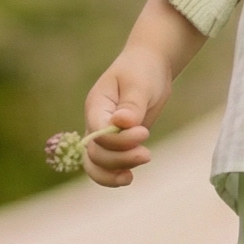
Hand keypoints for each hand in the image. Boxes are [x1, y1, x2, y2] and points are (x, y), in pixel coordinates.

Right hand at [82, 47, 173, 185]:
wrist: (149, 66)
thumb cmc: (143, 71)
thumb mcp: (139, 83)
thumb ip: (131, 105)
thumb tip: (122, 123)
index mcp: (96, 105)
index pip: (97, 132)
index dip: (118, 141)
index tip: (144, 132)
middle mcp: (95, 122)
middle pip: (95, 152)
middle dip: (119, 159)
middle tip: (147, 154)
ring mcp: (103, 134)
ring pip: (96, 163)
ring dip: (113, 172)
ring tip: (131, 177)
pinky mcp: (116, 143)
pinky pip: (107, 165)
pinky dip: (114, 174)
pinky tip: (128, 177)